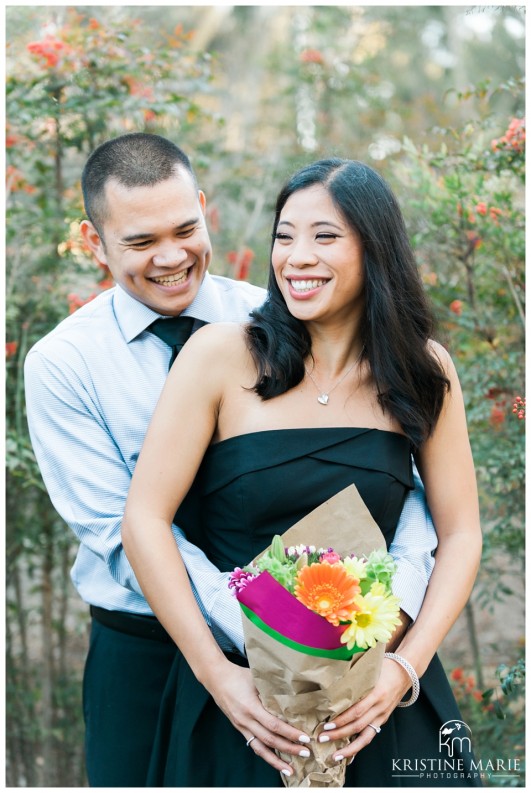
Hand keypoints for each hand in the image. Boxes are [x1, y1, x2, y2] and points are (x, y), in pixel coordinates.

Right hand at [208, 660, 311, 776]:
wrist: (217, 678)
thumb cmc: (239, 675)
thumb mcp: (257, 679)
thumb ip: (272, 690)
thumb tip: (293, 697)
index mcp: (251, 707)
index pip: (274, 725)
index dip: (289, 733)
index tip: (304, 737)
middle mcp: (245, 720)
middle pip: (270, 740)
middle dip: (289, 748)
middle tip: (306, 752)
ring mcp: (241, 726)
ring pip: (260, 748)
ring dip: (276, 761)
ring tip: (291, 769)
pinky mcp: (239, 728)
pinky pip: (254, 745)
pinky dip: (266, 755)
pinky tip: (275, 761)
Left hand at [316, 657, 411, 764]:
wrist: (405, 672)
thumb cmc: (384, 666)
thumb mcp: (370, 670)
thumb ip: (355, 678)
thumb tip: (332, 684)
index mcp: (376, 693)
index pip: (356, 711)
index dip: (342, 719)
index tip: (326, 724)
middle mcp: (380, 707)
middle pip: (358, 725)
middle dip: (339, 734)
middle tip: (322, 738)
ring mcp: (382, 715)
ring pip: (365, 736)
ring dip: (349, 748)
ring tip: (335, 756)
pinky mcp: (383, 719)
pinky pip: (370, 735)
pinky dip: (359, 746)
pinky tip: (349, 754)